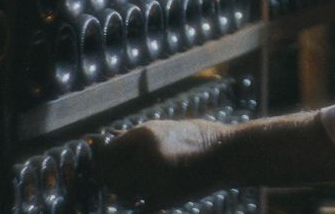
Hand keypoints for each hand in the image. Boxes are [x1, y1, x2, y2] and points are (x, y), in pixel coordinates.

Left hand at [93, 119, 226, 208]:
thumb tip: (108, 141)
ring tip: (146, 184)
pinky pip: (141, 205)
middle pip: (111, 176)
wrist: (229, 154)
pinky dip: (145, 202)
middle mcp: (144, 155)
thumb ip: (137, 138)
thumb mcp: (166, 129)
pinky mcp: (163, 198)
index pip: (107, 153)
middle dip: (115, 180)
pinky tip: (158, 192)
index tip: (109, 167)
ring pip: (124, 193)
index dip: (105, 161)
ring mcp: (153, 178)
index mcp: (144, 134)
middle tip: (126, 180)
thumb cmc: (199, 139)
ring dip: (130, 192)